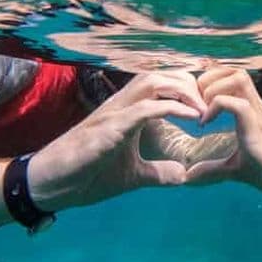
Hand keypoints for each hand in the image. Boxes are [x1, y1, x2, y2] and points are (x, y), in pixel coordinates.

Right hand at [27, 72, 206, 210]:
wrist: (51, 185)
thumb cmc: (86, 175)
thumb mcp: (132, 175)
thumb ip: (157, 172)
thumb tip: (182, 176)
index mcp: (127, 112)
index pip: (161, 85)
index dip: (187, 89)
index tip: (207, 107)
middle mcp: (120, 105)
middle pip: (160, 75)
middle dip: (189, 84)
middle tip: (209, 106)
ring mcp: (113, 114)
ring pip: (151, 83)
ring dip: (181, 91)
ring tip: (202, 109)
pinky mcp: (108, 129)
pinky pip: (142, 109)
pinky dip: (169, 108)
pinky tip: (190, 117)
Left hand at [187, 67, 261, 215]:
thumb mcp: (235, 169)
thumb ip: (213, 170)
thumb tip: (189, 177)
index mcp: (252, 111)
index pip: (232, 77)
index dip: (210, 81)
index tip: (196, 105)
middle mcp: (256, 108)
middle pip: (235, 70)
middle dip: (209, 79)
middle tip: (197, 104)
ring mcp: (259, 116)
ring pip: (239, 78)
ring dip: (214, 88)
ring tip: (203, 110)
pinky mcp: (260, 130)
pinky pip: (238, 105)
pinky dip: (217, 107)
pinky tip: (205, 124)